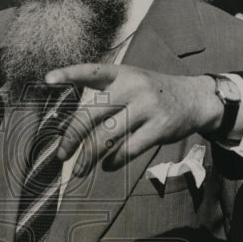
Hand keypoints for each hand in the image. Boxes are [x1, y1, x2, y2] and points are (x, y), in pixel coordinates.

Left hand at [47, 64, 224, 175]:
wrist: (195, 99)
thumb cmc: (152, 94)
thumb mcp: (132, 82)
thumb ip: (106, 97)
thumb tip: (74, 129)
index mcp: (122, 73)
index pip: (91, 71)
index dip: (69, 74)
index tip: (47, 79)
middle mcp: (133, 87)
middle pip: (92, 114)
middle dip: (72, 137)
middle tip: (61, 155)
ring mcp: (147, 107)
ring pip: (107, 136)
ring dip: (89, 157)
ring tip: (80, 169)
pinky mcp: (160, 128)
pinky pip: (128, 150)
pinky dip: (113, 161)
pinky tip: (107, 165)